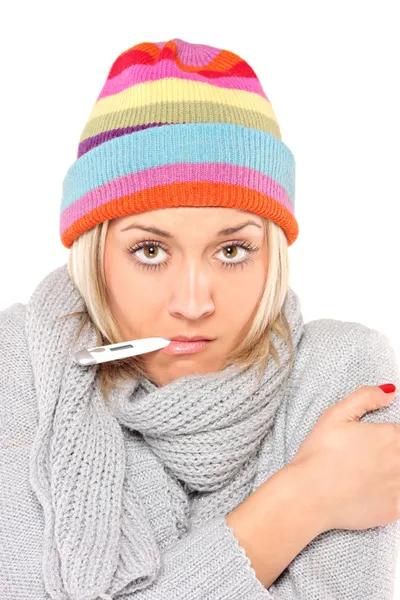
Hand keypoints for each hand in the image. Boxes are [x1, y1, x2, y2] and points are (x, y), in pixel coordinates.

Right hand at [288, 385, 399, 531]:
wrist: (309, 496)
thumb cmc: (319, 455)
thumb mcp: (335, 415)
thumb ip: (366, 397)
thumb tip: (390, 391)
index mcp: (390, 436)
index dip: (392, 435)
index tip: (377, 442)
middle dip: (392, 452)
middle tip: (370, 456)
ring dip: (394, 471)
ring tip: (372, 472)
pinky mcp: (396, 510)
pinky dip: (393, 493)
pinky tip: (376, 491)